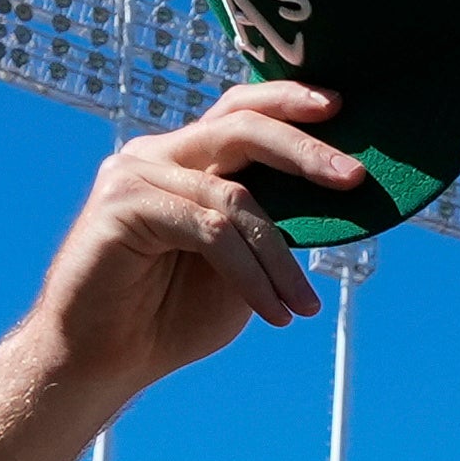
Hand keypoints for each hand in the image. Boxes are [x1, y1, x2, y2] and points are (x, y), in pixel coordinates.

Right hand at [22, 82, 363, 408]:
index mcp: (186, 159)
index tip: (338, 104)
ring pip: (234, 199)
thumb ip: (270, 228)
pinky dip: (252, 276)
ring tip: (303, 306)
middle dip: (303, 150)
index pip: (239, 111)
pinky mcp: (122, 205)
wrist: (106, 358)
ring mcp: (134, 174)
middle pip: (240, 129)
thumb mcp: (241, 265)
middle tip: (353, 177)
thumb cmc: (172, 314)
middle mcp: (158, 155)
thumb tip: (334, 202)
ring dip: (279, 260)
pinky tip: (275, 314)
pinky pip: (210, 232)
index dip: (286, 101)